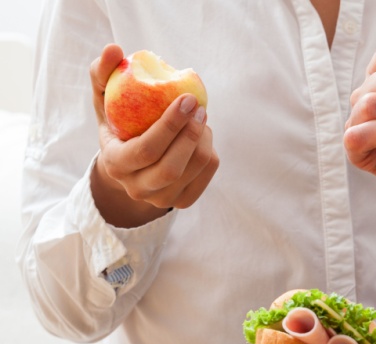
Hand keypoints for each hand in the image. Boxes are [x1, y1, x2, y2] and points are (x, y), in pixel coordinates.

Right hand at [89, 44, 218, 227]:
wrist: (129, 161)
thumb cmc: (116, 120)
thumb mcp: (104, 97)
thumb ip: (103, 73)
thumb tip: (114, 49)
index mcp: (115, 164)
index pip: (146, 150)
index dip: (170, 126)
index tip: (187, 99)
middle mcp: (136, 188)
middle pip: (172, 167)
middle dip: (191, 135)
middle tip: (200, 108)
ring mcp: (160, 199)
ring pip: (193, 170)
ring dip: (203, 140)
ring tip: (199, 119)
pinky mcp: (182, 201)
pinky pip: (206, 176)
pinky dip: (210, 153)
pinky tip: (202, 137)